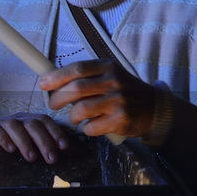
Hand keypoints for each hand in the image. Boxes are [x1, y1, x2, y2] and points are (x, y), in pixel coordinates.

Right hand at [0, 112, 71, 163]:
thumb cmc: (9, 154)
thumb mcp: (28, 150)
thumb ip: (41, 151)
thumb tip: (59, 158)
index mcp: (29, 121)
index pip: (45, 120)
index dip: (55, 132)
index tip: (64, 147)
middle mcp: (16, 119)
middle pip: (32, 123)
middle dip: (44, 141)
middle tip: (51, 159)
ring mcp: (0, 123)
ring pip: (14, 125)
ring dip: (25, 141)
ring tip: (31, 157)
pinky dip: (2, 138)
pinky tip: (10, 149)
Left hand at [38, 59, 155, 139]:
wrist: (154, 108)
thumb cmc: (124, 91)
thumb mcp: (109, 75)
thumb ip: (85, 76)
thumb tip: (52, 80)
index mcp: (108, 67)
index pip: (77, 69)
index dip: (56, 76)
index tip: (42, 83)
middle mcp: (114, 81)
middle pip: (75, 89)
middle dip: (57, 99)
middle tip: (53, 105)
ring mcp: (118, 101)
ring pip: (80, 110)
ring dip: (72, 116)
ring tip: (75, 117)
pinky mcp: (121, 119)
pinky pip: (91, 127)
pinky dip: (86, 128)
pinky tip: (92, 125)